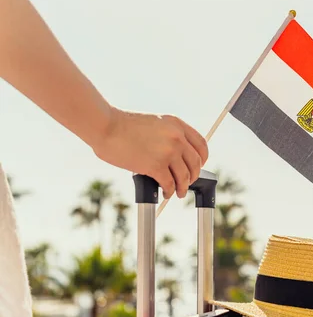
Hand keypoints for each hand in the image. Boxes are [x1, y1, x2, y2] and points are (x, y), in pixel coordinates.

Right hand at [91, 106, 208, 198]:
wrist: (106, 126)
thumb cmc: (123, 125)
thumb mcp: (154, 123)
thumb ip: (168, 135)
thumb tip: (175, 155)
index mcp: (176, 124)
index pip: (201, 144)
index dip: (203, 158)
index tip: (199, 166)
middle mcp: (176, 137)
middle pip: (196, 163)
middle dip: (193, 176)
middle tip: (188, 183)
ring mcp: (167, 151)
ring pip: (185, 176)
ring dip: (183, 187)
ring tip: (178, 192)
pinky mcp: (155, 165)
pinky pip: (170, 183)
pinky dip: (169, 191)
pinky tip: (166, 193)